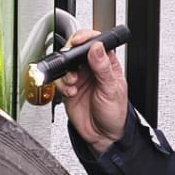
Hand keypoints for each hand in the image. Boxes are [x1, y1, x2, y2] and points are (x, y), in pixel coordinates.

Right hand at [54, 29, 128, 152]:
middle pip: (77, 51)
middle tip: (71, 61)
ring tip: (73, 82)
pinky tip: (71, 92)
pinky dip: (62, 85)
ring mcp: (80, 79)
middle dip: (71, 55)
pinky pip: (59, 81)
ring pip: (66, 65)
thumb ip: (103, 68)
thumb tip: (97, 48)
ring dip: (66, 72)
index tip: (80, 41)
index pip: (97, 43)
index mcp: (107, 64)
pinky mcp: (69, 89)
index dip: (87, 38)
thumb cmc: (114, 113)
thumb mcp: (112, 89)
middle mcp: (92, 69)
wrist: (103, 136)